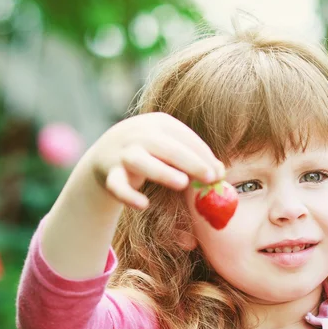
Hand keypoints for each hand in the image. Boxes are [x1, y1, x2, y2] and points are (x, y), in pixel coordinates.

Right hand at [86, 112, 224, 209]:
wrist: (106, 153)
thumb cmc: (152, 151)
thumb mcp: (172, 148)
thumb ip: (195, 157)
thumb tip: (220, 172)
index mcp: (159, 123)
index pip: (184, 137)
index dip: (203, 154)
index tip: (219, 172)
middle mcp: (138, 134)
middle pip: (165, 146)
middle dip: (190, 161)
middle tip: (210, 177)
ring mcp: (122, 153)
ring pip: (140, 161)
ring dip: (161, 172)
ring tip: (182, 183)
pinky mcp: (109, 174)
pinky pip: (117, 186)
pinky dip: (128, 196)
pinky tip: (144, 205)